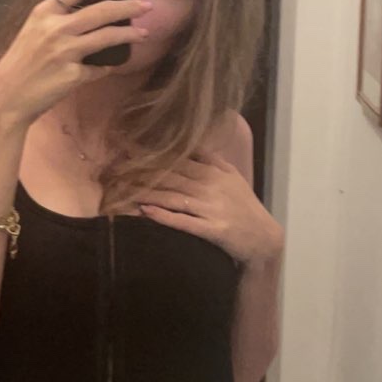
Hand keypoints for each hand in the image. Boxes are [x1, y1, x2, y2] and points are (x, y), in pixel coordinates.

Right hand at [0, 0, 151, 127]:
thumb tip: (89, 14)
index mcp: (44, 12)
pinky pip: (99, 69)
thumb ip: (58, 20)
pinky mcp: (73, 75)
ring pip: (107, 37)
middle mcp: (55, 28)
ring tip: (144, 33)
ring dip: (129, 34)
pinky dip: (106, 67)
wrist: (6, 99)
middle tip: (147, 5)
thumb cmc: (19, 65)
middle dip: (129, 6)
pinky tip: (109, 66)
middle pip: (101, 11)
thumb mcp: (33, 32)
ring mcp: (65, 52)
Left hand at [137, 151, 283, 267]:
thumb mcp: (232, 177)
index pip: (178, 160)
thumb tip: (190, 142)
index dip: (152, 153)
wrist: (265, 239)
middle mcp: (212, 188)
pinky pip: (185, 222)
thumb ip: (212, 159)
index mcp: (215, 173)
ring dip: (147, 192)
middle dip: (143, 172)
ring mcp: (213, 209)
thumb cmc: (245, 207)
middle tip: (116, 168)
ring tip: (123, 188)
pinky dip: (165, 217)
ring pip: (174, 197)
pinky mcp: (214, 231)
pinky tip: (146, 213)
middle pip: (171, 177)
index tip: (128, 147)